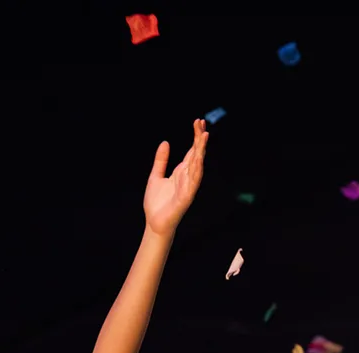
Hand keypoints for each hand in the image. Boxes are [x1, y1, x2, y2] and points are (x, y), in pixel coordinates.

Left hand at [143, 120, 207, 236]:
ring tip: (204, 136)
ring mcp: (189, 186)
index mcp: (181, 172)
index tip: (198, 121)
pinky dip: (196, 170)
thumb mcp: (155, 176)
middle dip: (199, 139)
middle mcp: (188, 177)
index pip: (192, 151)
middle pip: (196, 154)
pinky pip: (193, 182)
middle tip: (201, 123)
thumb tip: (165, 142)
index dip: (196, 137)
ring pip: (198, 165)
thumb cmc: (156, 203)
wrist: (154, 223)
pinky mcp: (186, 197)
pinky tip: (198, 159)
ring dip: (201, 151)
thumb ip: (161, 160)